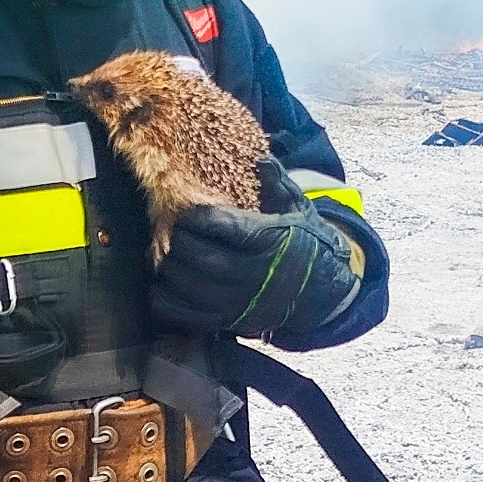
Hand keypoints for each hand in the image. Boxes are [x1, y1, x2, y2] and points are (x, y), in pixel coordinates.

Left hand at [150, 158, 359, 339]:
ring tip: (167, 253)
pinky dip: (165, 301)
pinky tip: (161, 285)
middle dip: (178, 239)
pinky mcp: (227, 322)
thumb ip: (277, 184)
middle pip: (196, 255)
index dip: (194, 216)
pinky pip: (186, 316)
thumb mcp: (297, 210)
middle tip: (171, 230)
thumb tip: (261, 160)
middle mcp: (249, 273)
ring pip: (186, 285)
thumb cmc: (303, 244)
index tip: (186, 210)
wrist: (321, 293)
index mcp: (264, 240)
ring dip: (169, 267)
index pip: (217, 225)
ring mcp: (236, 301)